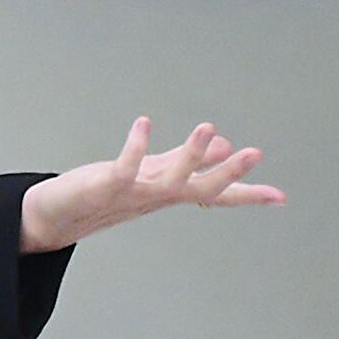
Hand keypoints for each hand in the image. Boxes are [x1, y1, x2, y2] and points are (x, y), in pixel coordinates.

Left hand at [20, 117, 287, 251]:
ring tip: (209, 128)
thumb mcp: (152, 174)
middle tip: (256, 153)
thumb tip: (223, 144)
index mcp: (170, 193)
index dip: (248, 195)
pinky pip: (125, 167)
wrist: (57, 216)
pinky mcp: (107, 186)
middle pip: (201, 188)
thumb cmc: (105, 194)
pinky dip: (135, 146)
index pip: (216, 195)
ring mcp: (133, 193)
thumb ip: (184, 160)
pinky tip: (144, 122)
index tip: (281, 197)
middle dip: (228, 172)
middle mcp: (156, 196)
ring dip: (190, 154)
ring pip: (169, 178)